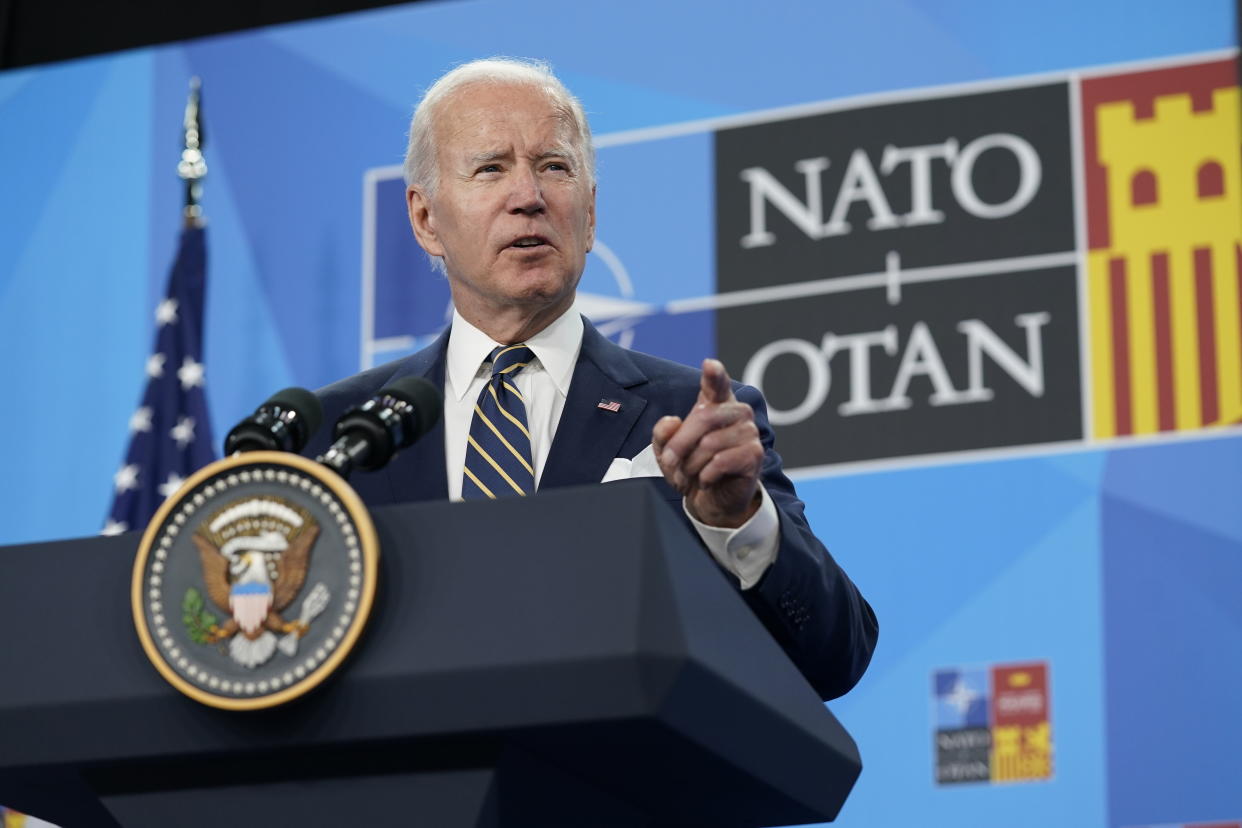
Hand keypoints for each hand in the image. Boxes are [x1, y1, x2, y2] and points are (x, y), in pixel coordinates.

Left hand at [652, 359, 763, 528]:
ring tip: (688, 477)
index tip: (710, 365)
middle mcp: (737, 412)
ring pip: (710, 444)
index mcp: (716, 403)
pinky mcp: (755, 455)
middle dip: (680, 444)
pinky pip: (721, 462)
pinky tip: (706, 481)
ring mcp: (749, 432)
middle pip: (704, 417)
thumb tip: (671, 422)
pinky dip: (705, 477)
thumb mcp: (667, 452)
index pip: (716, 384)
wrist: (712, 499)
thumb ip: (662, 435)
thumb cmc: (692, 467)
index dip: (714, 375)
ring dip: (691, 466)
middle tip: (670, 464)